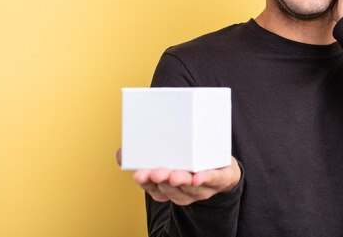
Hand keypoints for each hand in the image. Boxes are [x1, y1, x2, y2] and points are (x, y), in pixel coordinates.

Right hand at [115, 148, 240, 205]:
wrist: (221, 167)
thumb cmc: (189, 160)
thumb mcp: (166, 155)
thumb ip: (144, 151)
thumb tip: (121, 154)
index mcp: (167, 187)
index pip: (153, 187)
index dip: (146, 181)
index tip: (139, 174)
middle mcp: (183, 191)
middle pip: (171, 189)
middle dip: (163, 181)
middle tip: (157, 172)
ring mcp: (202, 188)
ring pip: (191, 188)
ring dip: (183, 182)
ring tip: (176, 175)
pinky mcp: (220, 179)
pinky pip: (213, 181)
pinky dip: (206, 179)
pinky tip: (199, 177)